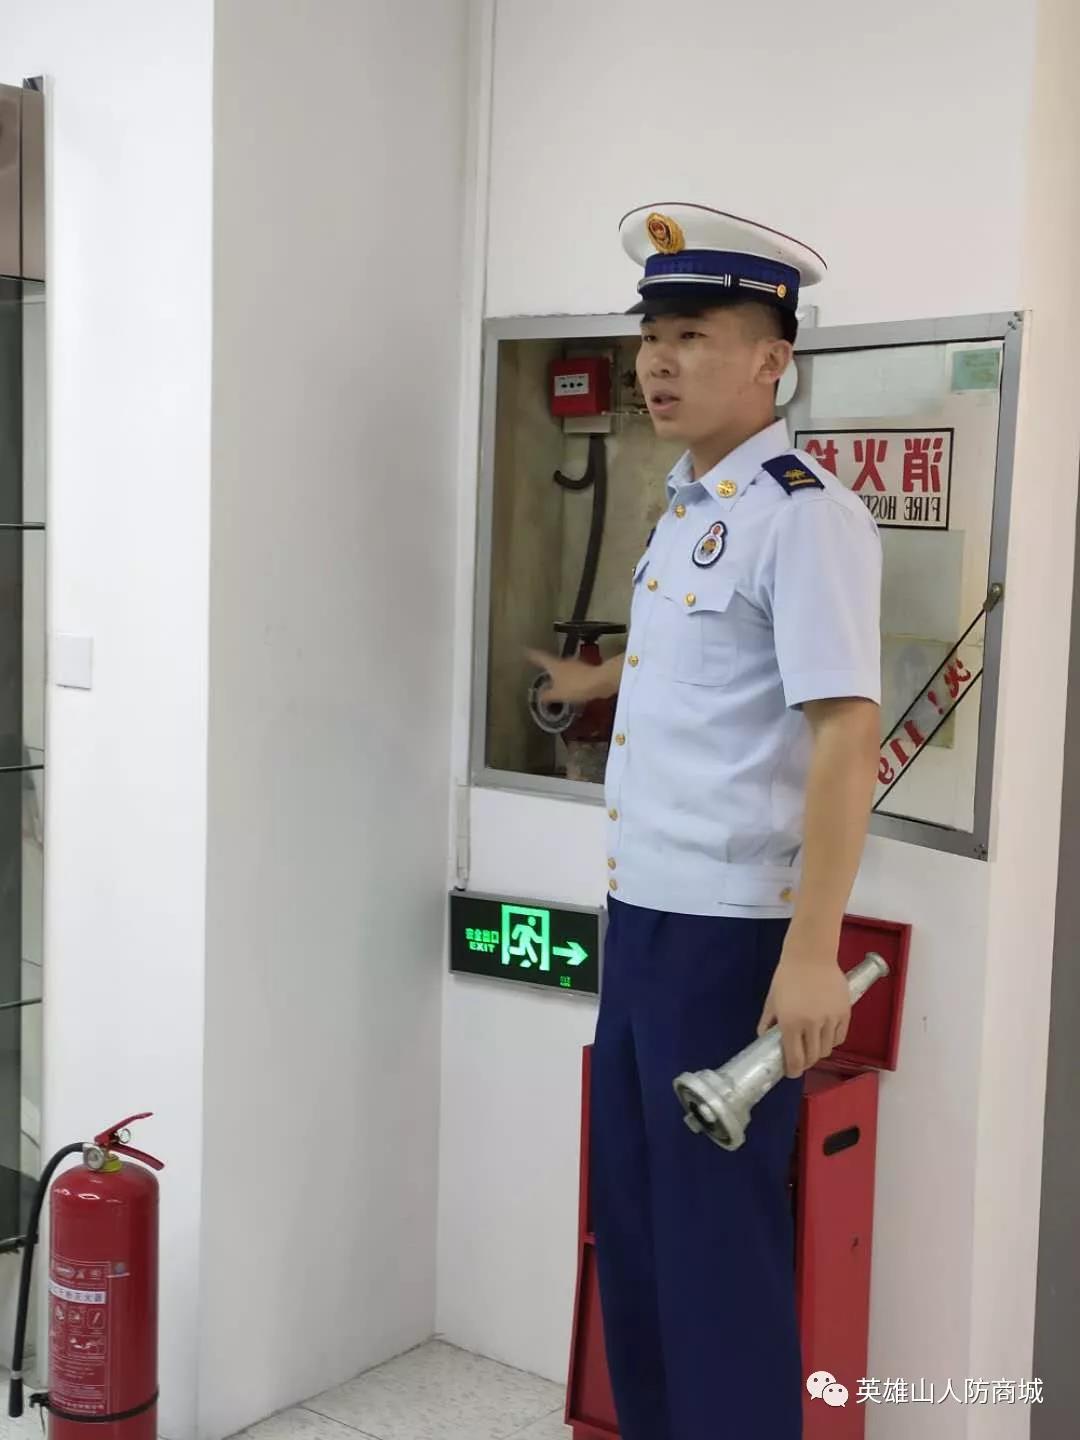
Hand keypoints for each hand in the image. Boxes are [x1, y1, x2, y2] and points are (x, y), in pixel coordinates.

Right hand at [526, 648, 606, 703]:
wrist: (601, 682)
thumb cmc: (576, 686)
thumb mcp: (558, 694)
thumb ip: (547, 695)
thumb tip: (539, 697)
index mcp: (554, 665)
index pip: (539, 657)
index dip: (531, 654)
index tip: (525, 650)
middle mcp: (564, 662)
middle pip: (553, 663)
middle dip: (549, 669)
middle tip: (544, 674)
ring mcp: (576, 665)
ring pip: (565, 669)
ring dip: (561, 676)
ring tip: (558, 685)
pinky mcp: (587, 671)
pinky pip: (575, 676)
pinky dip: (572, 681)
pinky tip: (573, 689)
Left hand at [756, 940, 850, 1078]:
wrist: (811, 955)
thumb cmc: (787, 975)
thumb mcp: (772, 1000)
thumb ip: (767, 1022)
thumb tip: (763, 1039)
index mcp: (790, 1023)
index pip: (795, 1059)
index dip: (793, 1070)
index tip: (790, 1071)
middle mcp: (812, 1025)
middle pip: (812, 1058)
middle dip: (805, 1063)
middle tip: (800, 1059)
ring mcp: (830, 1020)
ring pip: (827, 1049)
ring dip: (818, 1051)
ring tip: (812, 1045)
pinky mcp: (845, 1013)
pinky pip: (840, 1037)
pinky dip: (833, 1041)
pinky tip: (825, 1036)